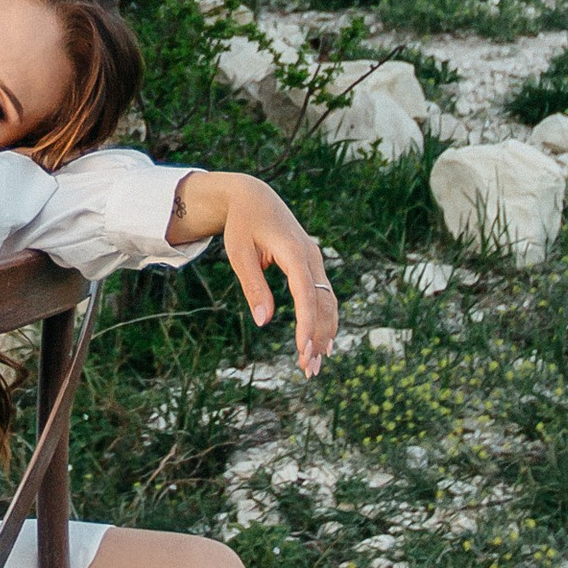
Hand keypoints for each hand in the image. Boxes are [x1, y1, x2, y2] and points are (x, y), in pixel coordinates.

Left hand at [169, 169, 338, 374]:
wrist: (254, 197)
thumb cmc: (242, 225)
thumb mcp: (239, 254)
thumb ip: (253, 287)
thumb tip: (264, 322)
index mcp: (294, 251)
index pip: (306, 294)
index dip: (307, 324)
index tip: (304, 350)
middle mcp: (311, 256)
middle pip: (323, 303)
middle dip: (318, 338)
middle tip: (309, 370)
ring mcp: (315, 260)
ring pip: (328, 302)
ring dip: (325, 333)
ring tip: (316, 364)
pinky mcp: (312, 265)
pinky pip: (324, 296)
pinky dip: (324, 320)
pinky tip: (321, 343)